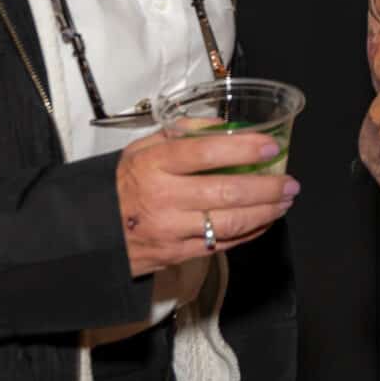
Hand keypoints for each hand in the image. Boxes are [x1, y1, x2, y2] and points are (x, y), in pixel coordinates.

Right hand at [115, 130, 298, 277]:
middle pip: (227, 192)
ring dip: (266, 212)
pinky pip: (221, 245)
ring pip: (230, 223)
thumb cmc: (123, 183)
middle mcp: (164, 198)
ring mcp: (171, 230)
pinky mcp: (175, 254)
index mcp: (154, 165)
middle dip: (268, 187)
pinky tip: (264, 222)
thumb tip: (224, 126)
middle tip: (291, 182)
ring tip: (285, 202)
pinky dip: (248, 233)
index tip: (272, 147)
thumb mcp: (142, 148)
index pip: (206, 153)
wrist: (88, 231)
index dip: (244, 149)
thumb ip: (181, 134)